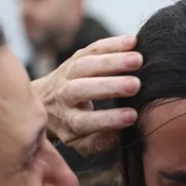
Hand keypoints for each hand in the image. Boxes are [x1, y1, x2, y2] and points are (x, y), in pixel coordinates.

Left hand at [32, 35, 142, 155]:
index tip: (132, 116)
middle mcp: (64, 96)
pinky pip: (91, 48)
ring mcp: (67, 74)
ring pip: (85, 65)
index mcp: (68, 121)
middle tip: (136, 85)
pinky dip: (112, 44)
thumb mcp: (81, 142)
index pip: (86, 121)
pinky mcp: (75, 58)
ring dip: (113, 61)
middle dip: (110, 86)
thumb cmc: (73, 126)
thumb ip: (100, 143)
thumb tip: (121, 135)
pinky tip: (132, 42)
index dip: (109, 119)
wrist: (46, 102)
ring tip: (138, 60)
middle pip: (82, 90)